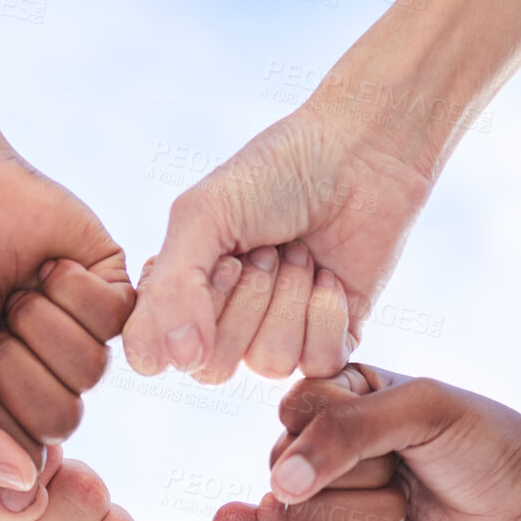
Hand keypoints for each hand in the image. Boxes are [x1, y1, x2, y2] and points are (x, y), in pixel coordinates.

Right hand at [0, 145, 133, 489]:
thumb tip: (24, 492)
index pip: (20, 460)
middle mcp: (47, 387)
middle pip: (60, 421)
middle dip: (11, 365)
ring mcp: (83, 342)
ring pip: (89, 371)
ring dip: (39, 322)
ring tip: (12, 291)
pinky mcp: (114, 296)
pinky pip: (114, 320)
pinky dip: (71, 288)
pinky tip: (45, 267)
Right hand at [122, 102, 433, 382]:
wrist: (359, 154)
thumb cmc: (274, 175)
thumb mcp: (202, 216)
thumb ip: (170, 289)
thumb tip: (177, 362)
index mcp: (183, 294)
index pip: (161, 352)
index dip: (192, 311)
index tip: (224, 259)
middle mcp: (225, 323)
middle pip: (215, 366)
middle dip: (246, 301)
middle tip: (267, 250)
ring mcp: (279, 335)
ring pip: (269, 364)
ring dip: (289, 299)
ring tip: (301, 255)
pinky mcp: (332, 340)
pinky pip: (318, 363)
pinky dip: (327, 314)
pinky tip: (331, 276)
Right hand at [270, 365, 520, 520]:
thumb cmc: (485, 444)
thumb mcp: (421, 410)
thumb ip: (344, 431)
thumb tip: (282, 484)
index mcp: (338, 397)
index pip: (295, 412)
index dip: (340, 429)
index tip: (398, 426)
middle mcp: (325, 450)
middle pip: (293, 472)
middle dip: (365, 475)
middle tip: (410, 468)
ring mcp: (334, 504)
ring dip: (377, 515)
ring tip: (413, 502)